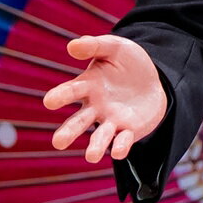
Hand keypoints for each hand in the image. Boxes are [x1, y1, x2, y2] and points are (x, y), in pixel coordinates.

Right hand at [45, 35, 166, 162]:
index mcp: (88, 85)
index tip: (49, 101)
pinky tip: (118, 151)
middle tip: (58, 142)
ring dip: (96, 147)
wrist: (153, 80)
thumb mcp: (115, 48)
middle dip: (69, 132)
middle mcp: (95, 107)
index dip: (61, 96)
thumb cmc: (127, 62)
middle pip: (79, 121)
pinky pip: (123, 141)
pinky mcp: (128, 131)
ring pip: (100, 137)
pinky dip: (121, 146)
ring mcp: (111, 121)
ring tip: (91, 157)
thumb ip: (95, 45)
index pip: (72, 91)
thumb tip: (71, 46)